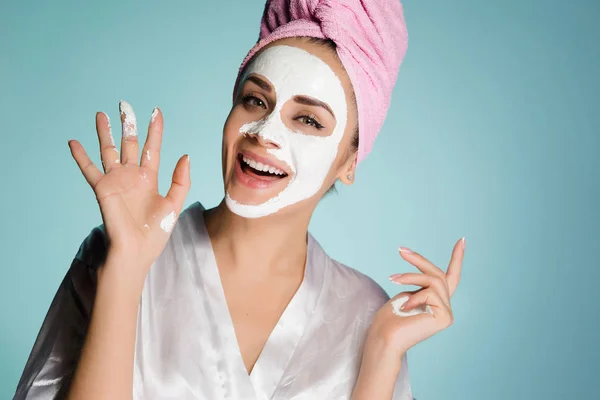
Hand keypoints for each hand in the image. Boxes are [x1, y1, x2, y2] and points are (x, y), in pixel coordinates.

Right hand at [68, 100, 190, 281]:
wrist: (136, 251)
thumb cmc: (156, 233)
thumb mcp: (174, 204)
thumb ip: (180, 180)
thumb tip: (185, 155)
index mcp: (150, 178)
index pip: (152, 148)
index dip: (155, 130)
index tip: (156, 111)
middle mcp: (132, 176)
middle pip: (129, 144)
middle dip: (128, 124)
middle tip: (124, 104)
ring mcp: (116, 181)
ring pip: (109, 150)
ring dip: (104, 132)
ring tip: (101, 114)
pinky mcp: (102, 189)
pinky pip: (89, 169)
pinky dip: (81, 156)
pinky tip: (73, 142)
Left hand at [367, 237, 464, 357]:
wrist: (384, 338)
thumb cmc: (388, 319)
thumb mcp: (405, 293)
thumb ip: (420, 285)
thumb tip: (428, 277)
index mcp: (435, 301)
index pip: (450, 277)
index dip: (456, 258)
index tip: (462, 240)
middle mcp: (445, 307)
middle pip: (438, 274)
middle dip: (419, 260)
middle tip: (401, 250)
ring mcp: (447, 313)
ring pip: (433, 280)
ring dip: (410, 276)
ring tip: (392, 279)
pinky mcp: (445, 318)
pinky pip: (431, 293)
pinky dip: (415, 296)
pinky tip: (405, 307)